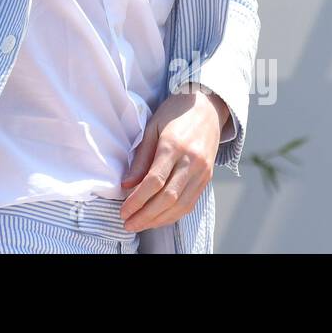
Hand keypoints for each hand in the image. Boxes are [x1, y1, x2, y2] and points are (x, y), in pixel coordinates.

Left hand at [118, 87, 224, 231]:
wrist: (208, 107)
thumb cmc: (175, 113)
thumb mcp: (152, 127)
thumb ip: (140, 157)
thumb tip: (126, 184)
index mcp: (174, 146)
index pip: (154, 181)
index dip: (137, 200)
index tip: (123, 210)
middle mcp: (191, 161)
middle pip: (167, 197)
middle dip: (145, 215)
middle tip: (128, 224)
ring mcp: (202, 171)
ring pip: (180, 205)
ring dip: (159, 220)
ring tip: (140, 225)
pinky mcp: (207, 178)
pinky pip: (190, 203)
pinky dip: (174, 214)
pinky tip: (159, 219)